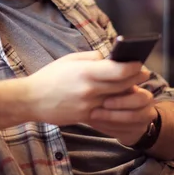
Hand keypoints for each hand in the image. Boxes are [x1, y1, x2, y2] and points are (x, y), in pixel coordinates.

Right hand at [24, 52, 148, 125]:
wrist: (31, 100)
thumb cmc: (49, 76)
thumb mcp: (69, 60)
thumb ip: (91, 58)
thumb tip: (108, 58)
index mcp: (86, 71)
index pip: (119, 70)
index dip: (133, 66)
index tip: (138, 62)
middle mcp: (90, 89)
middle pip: (123, 85)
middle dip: (135, 78)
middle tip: (143, 73)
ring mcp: (88, 105)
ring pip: (118, 99)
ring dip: (128, 92)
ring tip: (133, 85)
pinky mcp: (85, 117)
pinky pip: (106, 111)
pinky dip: (115, 105)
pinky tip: (118, 99)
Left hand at [88, 85, 157, 146]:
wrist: (129, 114)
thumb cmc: (121, 95)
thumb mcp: (122, 88)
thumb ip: (117, 84)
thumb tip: (103, 78)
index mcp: (146, 97)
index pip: (139, 99)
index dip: (121, 101)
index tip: (104, 101)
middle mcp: (148, 112)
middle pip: (133, 116)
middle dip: (112, 115)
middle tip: (94, 112)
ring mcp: (142, 126)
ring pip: (125, 127)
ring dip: (106, 122)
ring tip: (91, 117)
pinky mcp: (133, 136)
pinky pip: (119, 134)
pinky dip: (105, 129)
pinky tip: (94, 123)